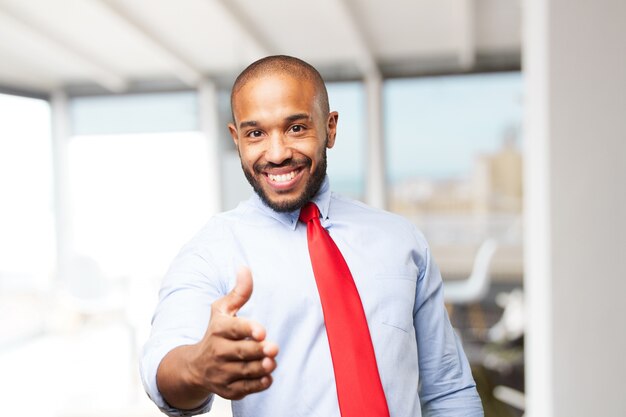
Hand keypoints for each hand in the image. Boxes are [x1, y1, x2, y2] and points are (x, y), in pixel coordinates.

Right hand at [187, 267, 278, 399]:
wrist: (195, 367)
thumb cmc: (216, 332)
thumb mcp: (223, 310)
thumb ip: (239, 291)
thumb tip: (244, 267)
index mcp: (218, 329)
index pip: (233, 329)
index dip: (248, 329)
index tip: (262, 331)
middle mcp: (217, 351)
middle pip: (241, 352)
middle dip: (258, 351)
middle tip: (273, 348)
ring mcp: (221, 372)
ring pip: (245, 372)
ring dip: (261, 368)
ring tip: (272, 362)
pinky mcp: (226, 390)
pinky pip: (244, 389)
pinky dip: (258, 384)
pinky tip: (267, 376)